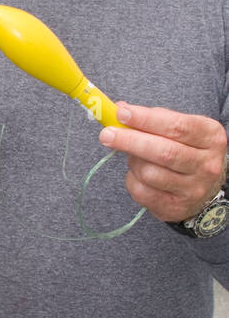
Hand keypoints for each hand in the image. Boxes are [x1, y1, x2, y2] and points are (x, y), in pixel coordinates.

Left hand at [98, 103, 226, 222]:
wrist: (204, 187)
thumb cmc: (186, 150)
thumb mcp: (180, 130)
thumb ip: (153, 118)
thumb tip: (120, 110)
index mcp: (210, 137)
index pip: (176, 126)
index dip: (145, 119)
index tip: (121, 113)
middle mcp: (207, 164)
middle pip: (163, 151)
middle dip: (130, 141)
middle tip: (107, 134)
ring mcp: (193, 189)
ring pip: (149, 173)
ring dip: (132, 161)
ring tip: (132, 156)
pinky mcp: (176, 207)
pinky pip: (142, 192)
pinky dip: (132, 180)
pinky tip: (136, 174)